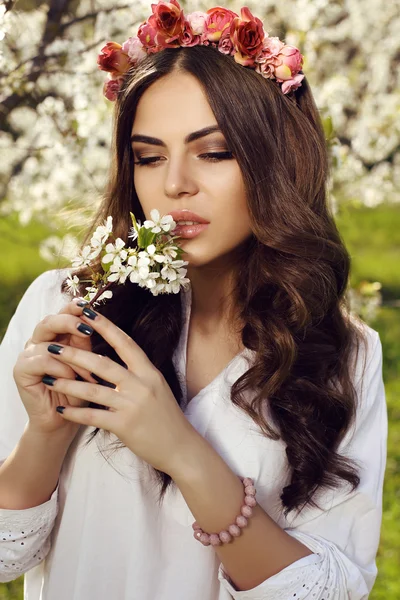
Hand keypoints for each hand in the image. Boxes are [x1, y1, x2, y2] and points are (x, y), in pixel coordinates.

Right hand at [13, 298, 98, 438]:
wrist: (64, 420)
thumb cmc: (79, 390)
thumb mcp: (86, 362)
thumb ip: (85, 342)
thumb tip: (93, 318)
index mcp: (56, 335)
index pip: (62, 313)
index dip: (74, 307)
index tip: (89, 307)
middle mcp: (39, 341)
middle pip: (49, 321)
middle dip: (69, 321)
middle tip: (87, 329)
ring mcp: (28, 354)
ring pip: (49, 344)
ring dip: (72, 358)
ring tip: (88, 374)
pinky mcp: (21, 370)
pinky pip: (42, 361)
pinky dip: (60, 369)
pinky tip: (71, 378)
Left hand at [42, 306, 197, 476]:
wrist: (180, 448)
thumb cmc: (166, 417)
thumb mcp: (156, 388)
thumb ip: (137, 373)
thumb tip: (115, 357)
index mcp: (149, 372)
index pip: (124, 342)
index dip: (105, 326)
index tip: (87, 312)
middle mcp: (142, 384)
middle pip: (103, 364)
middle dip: (75, 354)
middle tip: (53, 347)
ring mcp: (133, 405)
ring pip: (93, 389)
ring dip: (67, 383)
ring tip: (47, 378)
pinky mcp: (125, 426)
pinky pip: (93, 416)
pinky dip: (75, 413)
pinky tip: (60, 410)